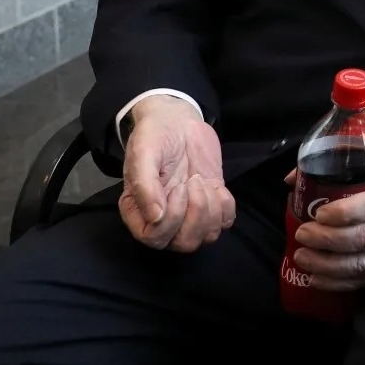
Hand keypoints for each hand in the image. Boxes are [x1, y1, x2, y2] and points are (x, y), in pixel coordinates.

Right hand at [119, 95, 234, 252]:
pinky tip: (216, 185)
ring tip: (201, 180)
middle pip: (184, 243)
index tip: (177, 187)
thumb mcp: (143, 153)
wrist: (177, 121)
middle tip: (192, 182)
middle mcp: (163, 219)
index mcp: (139, 211)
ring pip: (206, 236)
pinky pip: (225, 222)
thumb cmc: (155, 136)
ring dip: (210, 209)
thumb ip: (144, 184)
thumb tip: (156, 217)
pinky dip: (225, 206)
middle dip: (195, 214)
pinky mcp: (210, 203)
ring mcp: (188, 213)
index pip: (154, 239)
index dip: (172, 219)